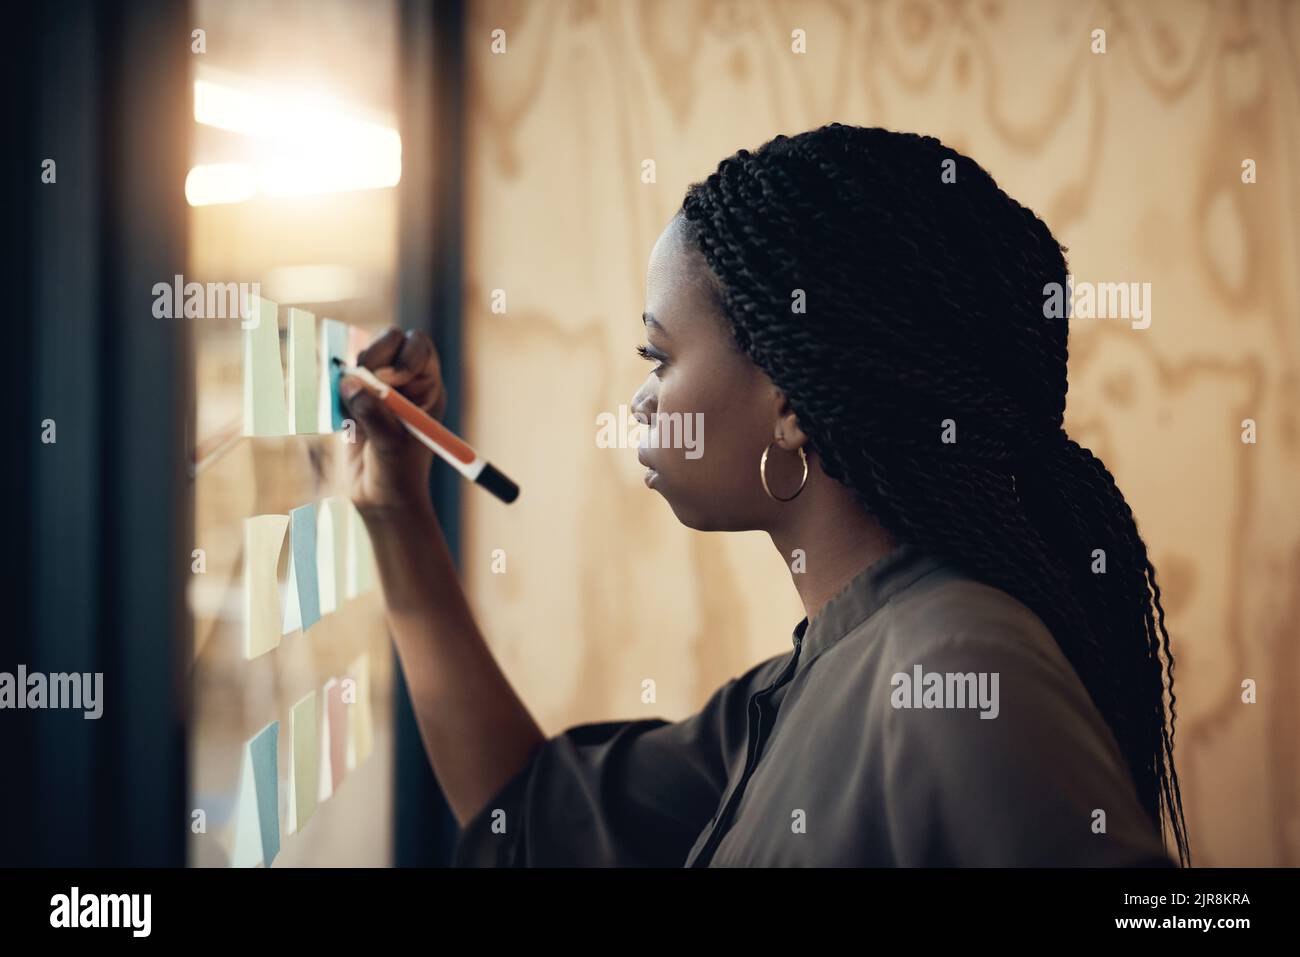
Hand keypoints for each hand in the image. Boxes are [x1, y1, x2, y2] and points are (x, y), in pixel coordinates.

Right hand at [340, 327, 447, 512]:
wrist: (380, 500)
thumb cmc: (398, 475)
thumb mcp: (390, 445)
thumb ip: (373, 413)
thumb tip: (350, 382)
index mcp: (427, 388)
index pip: (419, 347)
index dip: (404, 355)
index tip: (390, 379)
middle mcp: (406, 383)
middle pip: (391, 342)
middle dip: (375, 354)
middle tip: (364, 380)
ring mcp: (380, 389)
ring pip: (364, 357)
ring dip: (356, 375)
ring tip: (357, 411)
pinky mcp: (356, 400)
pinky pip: (343, 380)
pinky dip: (340, 392)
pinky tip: (348, 422)